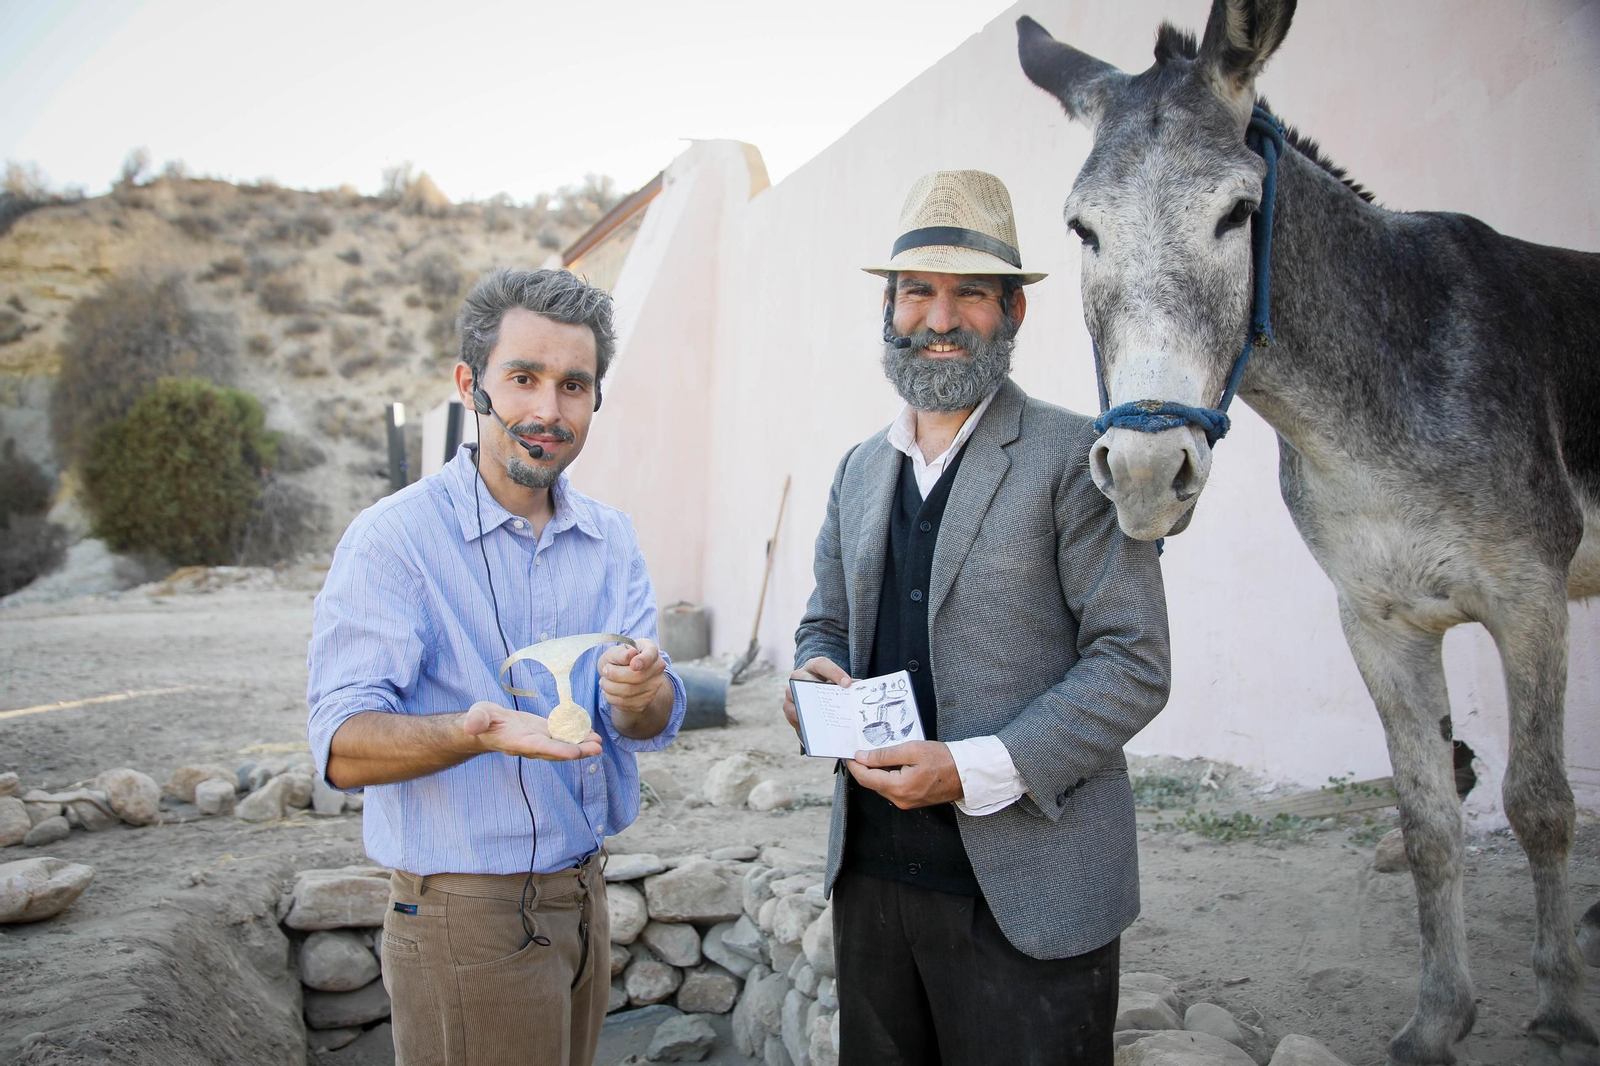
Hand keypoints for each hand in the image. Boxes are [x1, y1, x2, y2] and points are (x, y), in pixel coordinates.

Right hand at [462, 701, 601, 760]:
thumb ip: (476, 721)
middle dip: (577, 751)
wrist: (485, 726)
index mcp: (517, 742)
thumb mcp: (477, 717)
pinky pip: (562, 737)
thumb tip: (470, 726)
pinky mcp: (543, 733)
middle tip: (597, 749)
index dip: (557, 751)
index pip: (539, 748)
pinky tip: (591, 734)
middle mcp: (531, 745)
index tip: (574, 753)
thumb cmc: (480, 721)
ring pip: (563, 745)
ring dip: (582, 745)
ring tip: (599, 743)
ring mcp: (538, 740)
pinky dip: (577, 736)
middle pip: (557, 750)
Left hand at [598, 638, 666, 716]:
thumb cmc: (618, 659)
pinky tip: (609, 690)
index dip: (643, 660)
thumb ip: (621, 653)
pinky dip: (611, 697)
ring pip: (629, 691)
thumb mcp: (614, 652)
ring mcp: (653, 686)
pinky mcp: (645, 702)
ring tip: (604, 681)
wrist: (620, 676)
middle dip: (615, 675)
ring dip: (609, 686)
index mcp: (650, 650)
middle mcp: (657, 668)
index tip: (633, 664)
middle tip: (605, 670)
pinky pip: (625, 702)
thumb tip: (630, 654)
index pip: (651, 655)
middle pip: (638, 676)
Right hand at [782, 657, 852, 736]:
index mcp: (815, 666)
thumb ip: (848, 686)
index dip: (834, 672)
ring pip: (793, 694)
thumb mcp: (838, 684)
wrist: (815, 694)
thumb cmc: (830, 688)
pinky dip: (801, 719)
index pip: (822, 664)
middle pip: (803, 678)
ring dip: (807, 706)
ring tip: (821, 718)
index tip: (847, 684)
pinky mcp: (787, 705)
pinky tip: (813, 727)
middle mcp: (800, 675)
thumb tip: (859, 692)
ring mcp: (791, 690)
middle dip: (815, 688)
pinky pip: (791, 712)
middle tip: (829, 701)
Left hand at [845, 741, 962, 808]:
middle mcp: (900, 799)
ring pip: (882, 786)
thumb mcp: (911, 750)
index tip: (848, 753)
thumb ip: (884, 755)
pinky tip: (891, 764)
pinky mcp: (912, 801)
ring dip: (877, 772)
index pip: (866, 778)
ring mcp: (906, 803)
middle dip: (865, 767)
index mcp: (898, 787)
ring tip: (877, 754)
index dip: (855, 765)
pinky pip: (893, 789)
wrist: (965, 774)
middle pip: (872, 783)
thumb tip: (862, 757)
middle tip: (860, 749)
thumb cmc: (943, 759)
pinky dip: (888, 776)